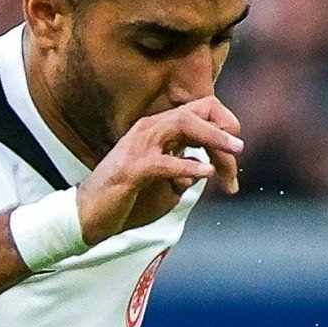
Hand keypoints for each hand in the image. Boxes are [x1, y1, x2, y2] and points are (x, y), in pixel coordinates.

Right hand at [77, 95, 242, 242]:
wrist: (87, 216)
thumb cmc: (125, 199)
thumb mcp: (164, 183)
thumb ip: (186, 171)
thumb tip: (208, 168)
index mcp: (158, 129)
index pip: (200, 110)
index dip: (223, 125)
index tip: (235, 151)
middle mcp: (149, 129)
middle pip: (197, 112)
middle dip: (224, 130)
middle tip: (240, 151)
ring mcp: (139, 146)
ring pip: (183, 125)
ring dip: (213, 137)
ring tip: (234, 151)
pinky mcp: (132, 169)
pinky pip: (165, 161)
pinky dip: (188, 166)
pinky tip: (206, 173)